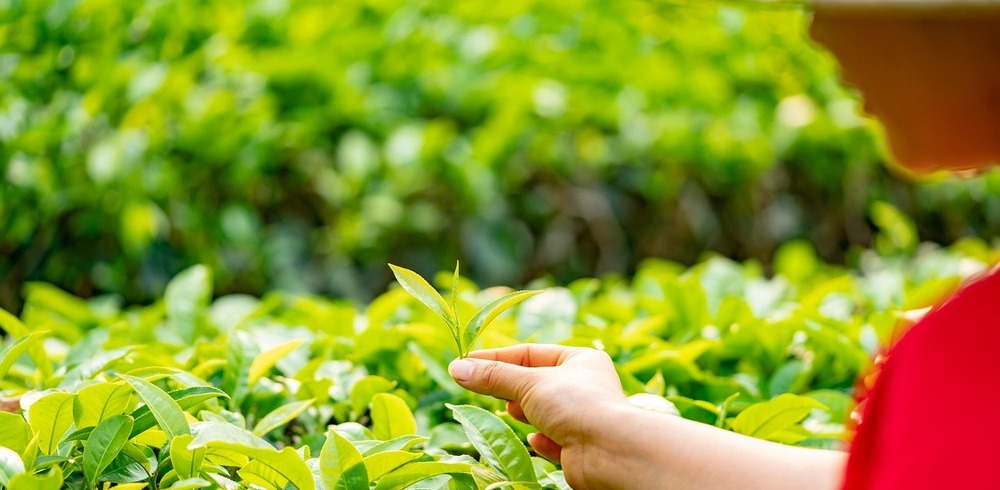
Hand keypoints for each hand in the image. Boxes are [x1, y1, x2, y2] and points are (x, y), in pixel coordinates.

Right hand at [448, 344, 627, 485]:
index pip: (530, 354)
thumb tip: (456, 368)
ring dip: (525, 412)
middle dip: (510, 387)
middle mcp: (585, 387)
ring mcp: (583, 418)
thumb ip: (493, 377)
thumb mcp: (529, 383)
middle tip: (480, 387)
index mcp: (580, 360)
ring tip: (510, 410)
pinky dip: (542, 439)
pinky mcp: (580, 448)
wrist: (611, 452)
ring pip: (543, 412)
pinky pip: (554, 440)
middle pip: (536, 383)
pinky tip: (536, 439)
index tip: (466, 363)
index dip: (497, 358)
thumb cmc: (576, 405)